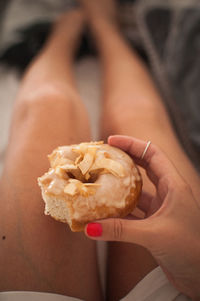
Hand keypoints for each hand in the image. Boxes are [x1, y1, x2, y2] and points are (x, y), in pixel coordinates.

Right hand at [85, 135, 199, 299]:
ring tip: (101, 180)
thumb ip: (120, 230)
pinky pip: (134, 210)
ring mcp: (162, 208)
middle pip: (144, 166)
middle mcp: (168, 192)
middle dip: (124, 159)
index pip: (153, 154)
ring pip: (138, 189)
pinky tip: (105, 210)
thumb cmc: (190, 250)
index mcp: (174, 186)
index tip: (111, 141)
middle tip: (103, 156)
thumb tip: (90, 227)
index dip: (132, 144)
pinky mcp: (155, 222)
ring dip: (121, 185)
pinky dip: (120, 209)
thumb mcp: (154, 235)